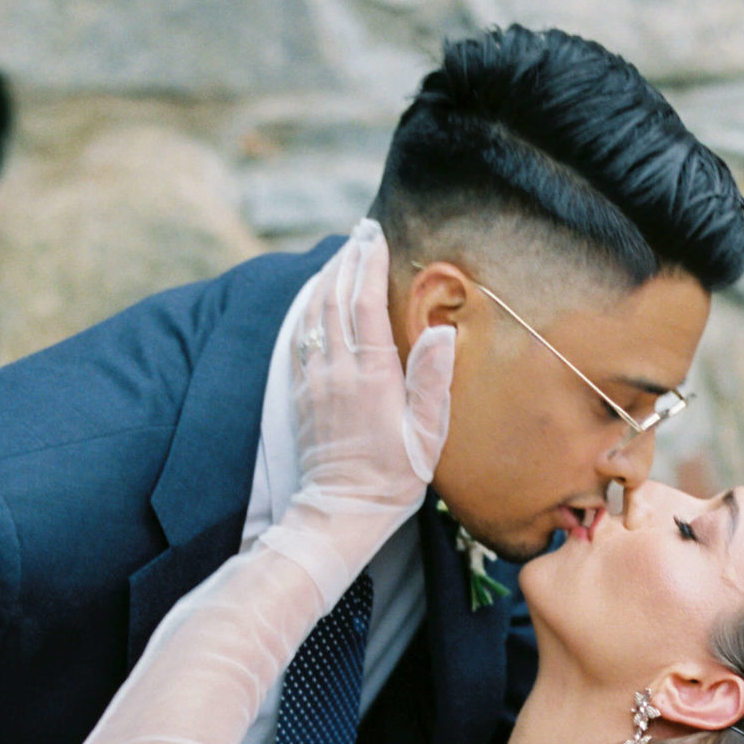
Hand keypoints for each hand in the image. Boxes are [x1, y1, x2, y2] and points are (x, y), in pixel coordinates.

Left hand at [291, 223, 454, 520]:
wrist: (341, 511)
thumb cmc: (393, 476)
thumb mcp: (427, 434)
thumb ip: (432, 380)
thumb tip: (442, 330)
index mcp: (372, 376)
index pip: (364, 304)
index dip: (368, 265)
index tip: (375, 236)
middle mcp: (338, 371)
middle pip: (335, 299)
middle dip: (347, 260)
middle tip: (360, 232)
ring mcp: (315, 381)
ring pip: (315, 314)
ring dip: (326, 279)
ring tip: (341, 253)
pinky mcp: (302, 394)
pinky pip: (301, 338)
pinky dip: (310, 309)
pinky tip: (317, 297)